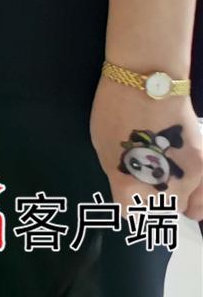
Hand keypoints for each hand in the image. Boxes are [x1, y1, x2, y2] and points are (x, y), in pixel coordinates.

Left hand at [90, 76, 202, 220]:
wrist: (148, 84)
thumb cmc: (114, 110)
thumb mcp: (103, 146)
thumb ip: (118, 175)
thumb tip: (128, 191)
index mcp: (128, 185)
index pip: (129, 212)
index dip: (126, 202)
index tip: (126, 192)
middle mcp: (160, 189)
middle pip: (156, 211)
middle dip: (149, 200)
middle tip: (145, 180)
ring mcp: (186, 179)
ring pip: (181, 205)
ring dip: (173, 197)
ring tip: (166, 180)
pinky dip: (197, 199)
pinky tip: (190, 194)